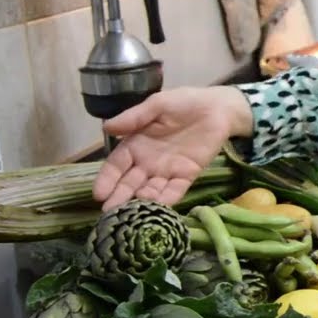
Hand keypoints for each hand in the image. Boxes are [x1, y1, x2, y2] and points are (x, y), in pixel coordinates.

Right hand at [93, 86, 252, 210]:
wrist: (218, 107)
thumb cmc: (184, 103)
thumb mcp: (157, 105)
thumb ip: (134, 117)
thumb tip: (106, 128)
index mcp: (135, 145)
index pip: (116, 165)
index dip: (107, 179)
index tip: (99, 194)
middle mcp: (147, 162)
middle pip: (130, 183)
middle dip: (119, 197)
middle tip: (109, 213)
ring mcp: (167, 171)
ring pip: (150, 190)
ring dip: (141, 202)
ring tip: (132, 214)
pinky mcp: (187, 175)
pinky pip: (175, 190)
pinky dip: (167, 200)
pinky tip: (159, 209)